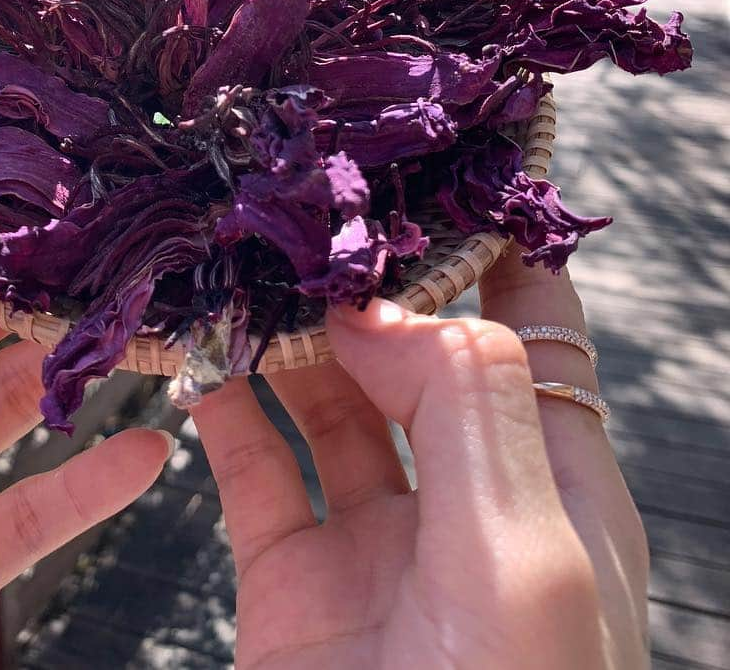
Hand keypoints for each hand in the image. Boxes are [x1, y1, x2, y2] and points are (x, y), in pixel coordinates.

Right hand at [191, 247, 647, 669]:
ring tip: (243, 269)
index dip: (493, 246)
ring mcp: (375, 540)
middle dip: (366, 280)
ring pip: (326, 399)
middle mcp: (465, 501)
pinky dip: (222, 407)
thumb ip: (466, 406)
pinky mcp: (291, 581)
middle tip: (308, 213)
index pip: (535, 330)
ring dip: (285, 335)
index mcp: (555, 487)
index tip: (429, 170)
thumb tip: (376, 305)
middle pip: (416, 351)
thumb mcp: (523, 555)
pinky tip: (197, 359)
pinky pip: (252, 467)